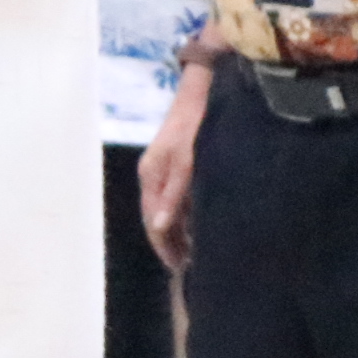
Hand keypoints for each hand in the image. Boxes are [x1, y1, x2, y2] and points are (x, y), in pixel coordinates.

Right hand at [140, 62, 207, 271]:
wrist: (206, 88)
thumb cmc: (195, 125)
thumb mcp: (186, 161)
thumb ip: (174, 194)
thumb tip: (158, 225)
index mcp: (151, 175)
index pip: (152, 221)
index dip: (164, 246)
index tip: (180, 269)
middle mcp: (154, 173)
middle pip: (158, 216)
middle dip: (171, 242)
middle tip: (192, 265)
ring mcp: (166, 166)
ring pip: (170, 207)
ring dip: (181, 228)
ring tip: (199, 248)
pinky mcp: (179, 160)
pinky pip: (180, 195)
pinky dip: (189, 212)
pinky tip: (203, 219)